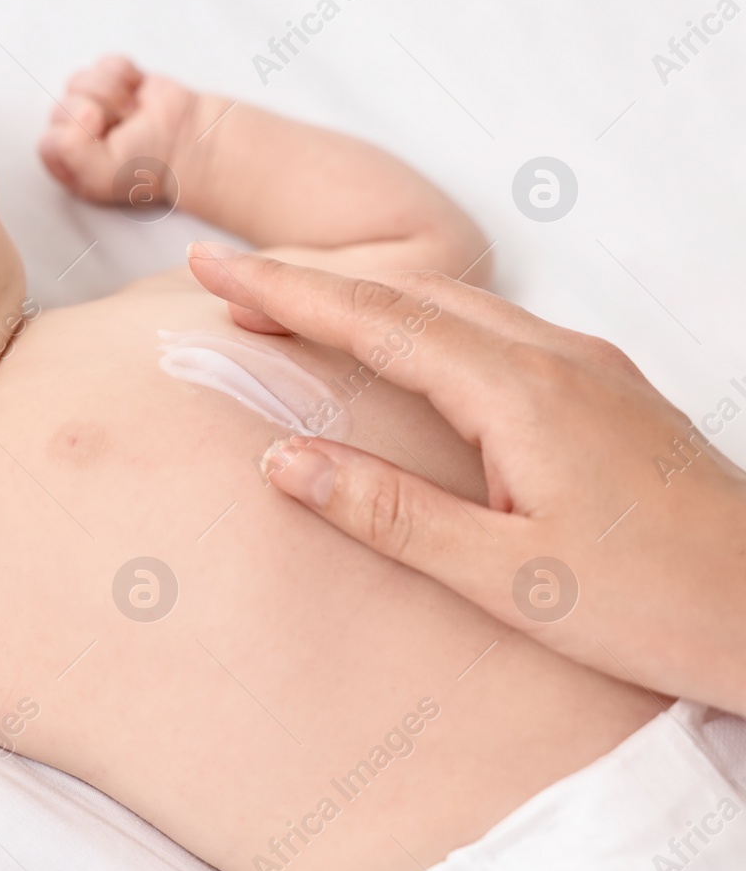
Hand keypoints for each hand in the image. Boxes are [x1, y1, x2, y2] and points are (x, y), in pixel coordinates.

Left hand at [38, 55, 220, 206]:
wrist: (189, 141)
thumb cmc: (148, 165)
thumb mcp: (99, 175)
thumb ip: (68, 150)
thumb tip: (81, 109)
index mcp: (68, 163)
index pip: (50, 140)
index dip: (76, 136)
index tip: (104, 141)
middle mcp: (76, 134)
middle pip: (63, 105)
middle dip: (99, 113)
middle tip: (124, 129)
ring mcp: (93, 104)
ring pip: (80, 80)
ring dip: (113, 95)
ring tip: (132, 113)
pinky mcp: (113, 81)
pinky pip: (104, 64)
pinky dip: (125, 76)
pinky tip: (138, 95)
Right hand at [189, 243, 745, 714]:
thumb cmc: (660, 606)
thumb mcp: (506, 576)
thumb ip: (389, 511)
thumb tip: (284, 459)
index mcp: (521, 392)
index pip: (373, 321)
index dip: (283, 289)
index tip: (209, 264)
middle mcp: (556, 357)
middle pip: (408, 296)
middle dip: (311, 285)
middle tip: (228, 287)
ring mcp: (590, 367)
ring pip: (455, 305)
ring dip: (366, 301)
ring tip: (296, 314)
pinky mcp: (608, 390)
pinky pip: (493, 328)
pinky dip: (421, 323)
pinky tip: (404, 349)